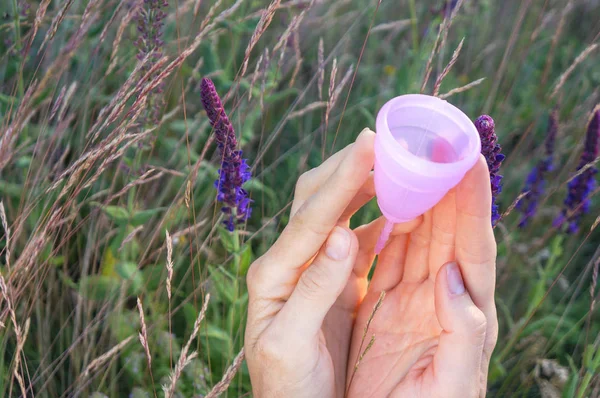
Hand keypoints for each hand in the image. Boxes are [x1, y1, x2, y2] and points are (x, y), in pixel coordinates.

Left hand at [245, 129, 389, 396]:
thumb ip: (313, 290)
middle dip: (349, 168)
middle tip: (385, 141)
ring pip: (336, 212)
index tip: (370, 143)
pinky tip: (398, 208)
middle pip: (316, 199)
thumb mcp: (290, 345)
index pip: (311, 217)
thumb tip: (342, 236)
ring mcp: (312, 269)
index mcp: (273, 275)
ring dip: (363, 186)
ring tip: (394, 163)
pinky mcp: (333, 281)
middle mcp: (289, 262)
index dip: (342, 180)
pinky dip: (377, 219)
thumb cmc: (286, 387)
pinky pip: (357, 238)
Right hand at [345, 156, 497, 397]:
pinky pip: (388, 252)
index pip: (474, 247)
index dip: (474, 204)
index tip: (470, 162)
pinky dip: (386, 223)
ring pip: (416, 233)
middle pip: (447, 229)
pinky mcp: (384, 300)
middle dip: (444, 183)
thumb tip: (452, 280)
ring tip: (408, 157)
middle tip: (437, 142)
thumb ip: (462, 335)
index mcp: (466, 313)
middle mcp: (443, 295)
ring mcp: (412, 295)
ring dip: (415, 194)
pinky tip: (382, 198)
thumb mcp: (448, 386)